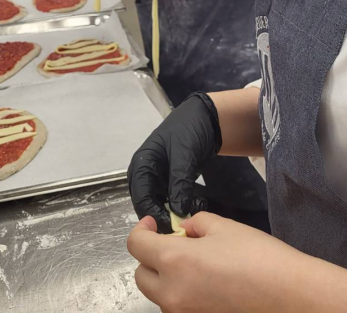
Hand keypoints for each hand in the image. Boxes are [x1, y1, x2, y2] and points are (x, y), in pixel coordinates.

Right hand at [128, 93, 220, 233]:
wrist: (206, 118)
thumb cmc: (189, 129)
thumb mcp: (184, 153)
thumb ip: (179, 181)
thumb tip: (177, 210)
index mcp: (142, 164)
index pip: (141, 197)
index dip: (153, 214)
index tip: (171, 227)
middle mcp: (146, 174)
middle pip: (148, 205)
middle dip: (164, 216)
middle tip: (183, 225)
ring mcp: (158, 179)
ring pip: (161, 205)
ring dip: (176, 212)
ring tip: (195, 211)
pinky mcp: (171, 182)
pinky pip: (172, 200)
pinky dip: (183, 205)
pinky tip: (197, 204)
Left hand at [128, 215, 346, 312]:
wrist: (290, 296)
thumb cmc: (257, 256)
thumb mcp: (222, 226)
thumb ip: (194, 224)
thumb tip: (183, 231)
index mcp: (172, 262)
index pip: (136, 245)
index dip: (142, 229)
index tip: (154, 222)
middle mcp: (171, 294)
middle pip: (141, 275)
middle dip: (151, 256)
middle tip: (174, 242)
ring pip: (159, 295)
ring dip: (167, 277)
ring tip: (196, 263)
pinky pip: (179, 307)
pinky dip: (184, 294)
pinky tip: (208, 282)